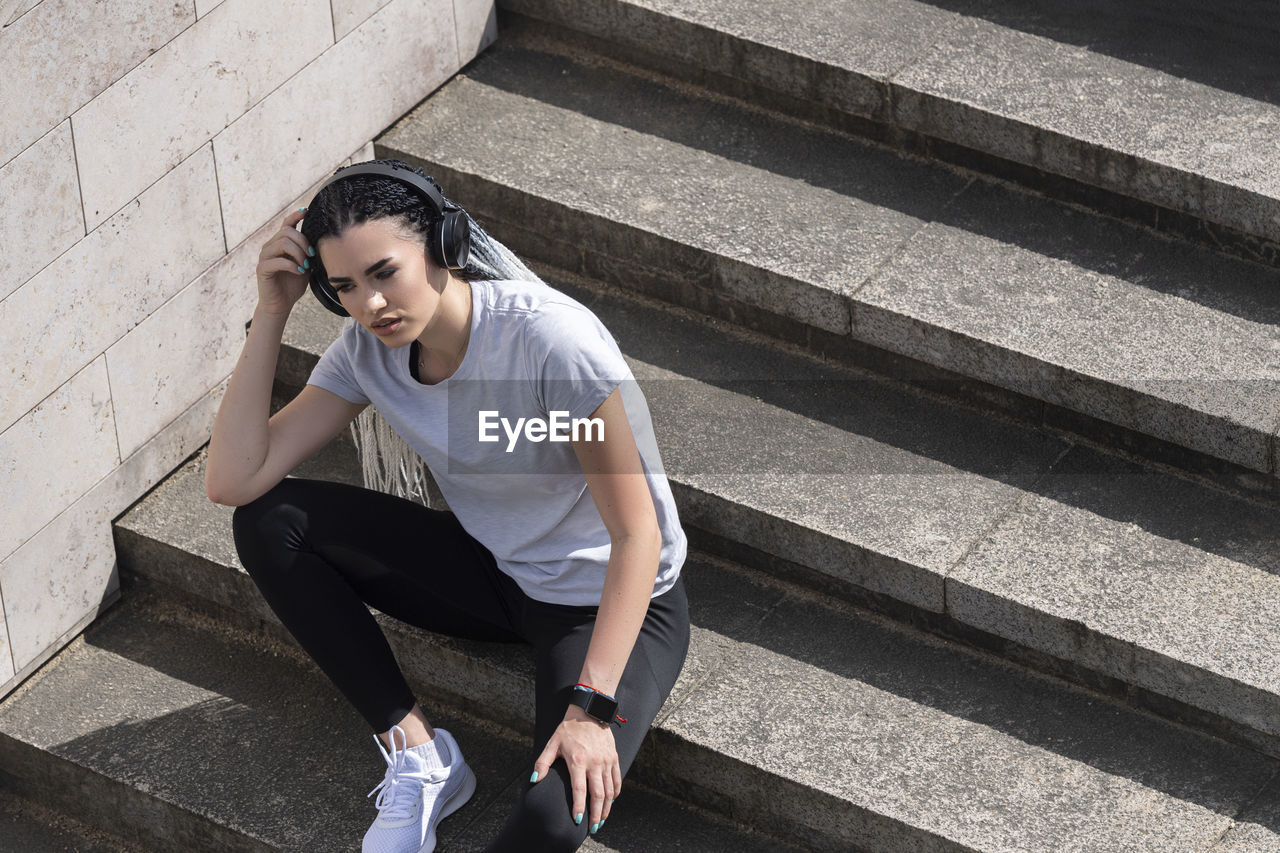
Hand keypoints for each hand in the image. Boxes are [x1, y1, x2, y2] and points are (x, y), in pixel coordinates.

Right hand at [255, 207, 312, 315]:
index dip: (295, 215)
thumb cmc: (293, 284)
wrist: (281, 304)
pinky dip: (292, 265)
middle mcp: (270, 246)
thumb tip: (322, 242)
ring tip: (305, 265)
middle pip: (287, 232)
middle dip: (303, 242)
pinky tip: (299, 272)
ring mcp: (265, 257)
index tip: (306, 211)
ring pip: (283, 243)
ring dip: (298, 253)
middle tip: (312, 256)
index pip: (286, 223)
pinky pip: (278, 260)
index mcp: (280, 243)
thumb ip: (308, 253)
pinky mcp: (262, 268)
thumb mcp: (305, 265)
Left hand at [530, 704, 620, 832]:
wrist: (589, 712)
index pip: (580, 790)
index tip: (578, 820)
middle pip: (598, 795)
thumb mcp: (552, 743)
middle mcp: (594, 762)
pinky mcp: (613, 758)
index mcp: (578, 761)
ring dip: (606, 808)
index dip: (579, 807)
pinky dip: (615, 793)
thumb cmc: (568, 729)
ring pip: (610, 790)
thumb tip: (534, 779)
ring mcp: (606, 761)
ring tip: (601, 820)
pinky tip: (610, 802)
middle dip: (596, 814)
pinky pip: (617, 780)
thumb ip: (542, 763)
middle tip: (593, 828)